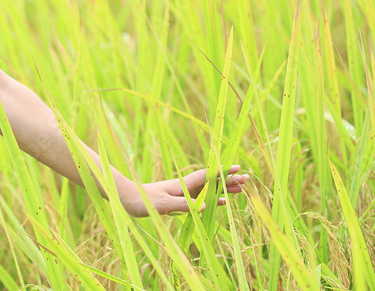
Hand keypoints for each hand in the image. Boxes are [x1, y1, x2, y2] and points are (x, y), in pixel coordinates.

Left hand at [122, 165, 249, 217]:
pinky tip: (222, 202)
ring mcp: (183, 192)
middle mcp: (185, 186)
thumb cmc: (143, 201)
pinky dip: (214, 199)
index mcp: (183, 184)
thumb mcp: (162, 205)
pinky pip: (201, 198)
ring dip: (224, 189)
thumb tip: (204, 206)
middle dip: (229, 180)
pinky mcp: (179, 200)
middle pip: (212, 181)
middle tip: (247, 179)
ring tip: (241, 190)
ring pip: (209, 189)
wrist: (126, 198)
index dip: (222, 172)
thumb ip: (182, 205)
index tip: (237, 168)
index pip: (207, 176)